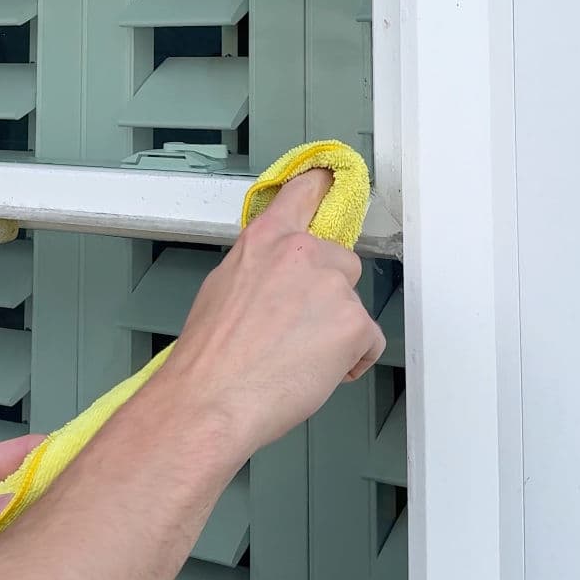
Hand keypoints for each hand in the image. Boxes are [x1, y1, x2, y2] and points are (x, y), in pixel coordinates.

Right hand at [165, 169, 384, 464]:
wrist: (211, 399)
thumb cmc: (209, 358)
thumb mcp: (223, 287)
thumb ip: (259, 267)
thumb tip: (274, 275)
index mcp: (265, 240)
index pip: (305, 192)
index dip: (324, 186)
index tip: (333, 180)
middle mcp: (301, 253)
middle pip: (342, 262)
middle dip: (328, 294)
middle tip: (297, 328)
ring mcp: (331, 286)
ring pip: (353, 307)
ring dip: (336, 333)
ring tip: (296, 358)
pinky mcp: (353, 323)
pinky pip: (370, 342)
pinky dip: (352, 361)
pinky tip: (318, 373)